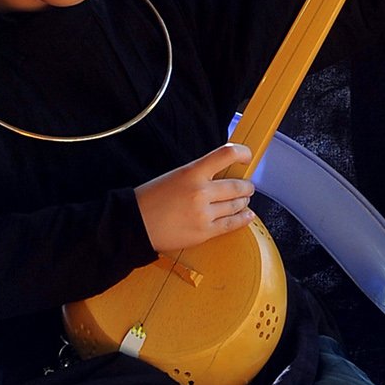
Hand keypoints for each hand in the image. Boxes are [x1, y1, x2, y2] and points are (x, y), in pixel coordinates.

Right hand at [135, 143, 255, 253]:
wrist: (136, 223)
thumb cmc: (151, 198)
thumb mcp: (176, 175)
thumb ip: (199, 174)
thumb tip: (223, 174)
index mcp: (192, 172)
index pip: (225, 155)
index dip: (242, 153)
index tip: (246, 156)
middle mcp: (200, 192)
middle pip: (237, 186)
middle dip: (246, 186)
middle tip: (248, 186)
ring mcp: (203, 213)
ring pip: (236, 205)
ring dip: (243, 202)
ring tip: (244, 200)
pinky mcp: (203, 232)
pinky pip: (230, 224)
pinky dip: (242, 219)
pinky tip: (247, 215)